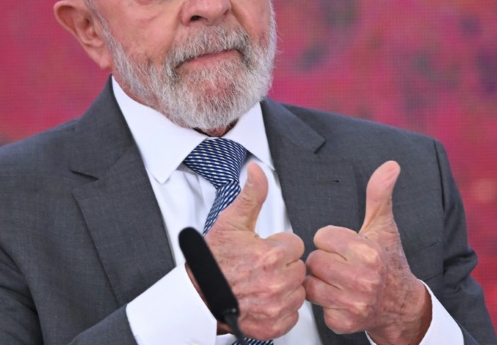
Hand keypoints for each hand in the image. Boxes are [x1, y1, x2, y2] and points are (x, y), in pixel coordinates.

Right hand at [196, 163, 305, 340]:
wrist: (198, 294)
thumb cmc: (213, 260)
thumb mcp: (232, 221)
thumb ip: (252, 194)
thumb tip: (257, 170)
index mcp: (270, 255)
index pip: (295, 245)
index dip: (279, 245)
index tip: (263, 249)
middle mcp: (275, 282)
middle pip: (298, 268)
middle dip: (283, 265)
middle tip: (260, 266)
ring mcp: (274, 306)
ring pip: (297, 291)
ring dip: (284, 287)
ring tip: (261, 282)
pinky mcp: (272, 325)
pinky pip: (292, 315)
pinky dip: (281, 309)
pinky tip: (264, 299)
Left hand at [304, 161, 430, 343]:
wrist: (401, 304)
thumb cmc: (388, 262)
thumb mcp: (383, 226)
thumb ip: (379, 194)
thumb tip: (390, 166)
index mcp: (367, 252)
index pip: (322, 237)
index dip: (330, 240)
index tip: (344, 246)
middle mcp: (362, 279)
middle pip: (315, 261)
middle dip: (324, 261)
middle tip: (341, 264)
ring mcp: (353, 303)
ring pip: (311, 284)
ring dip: (320, 282)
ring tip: (338, 279)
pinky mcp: (344, 322)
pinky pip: (316, 308)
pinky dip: (325, 303)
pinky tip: (339, 297)